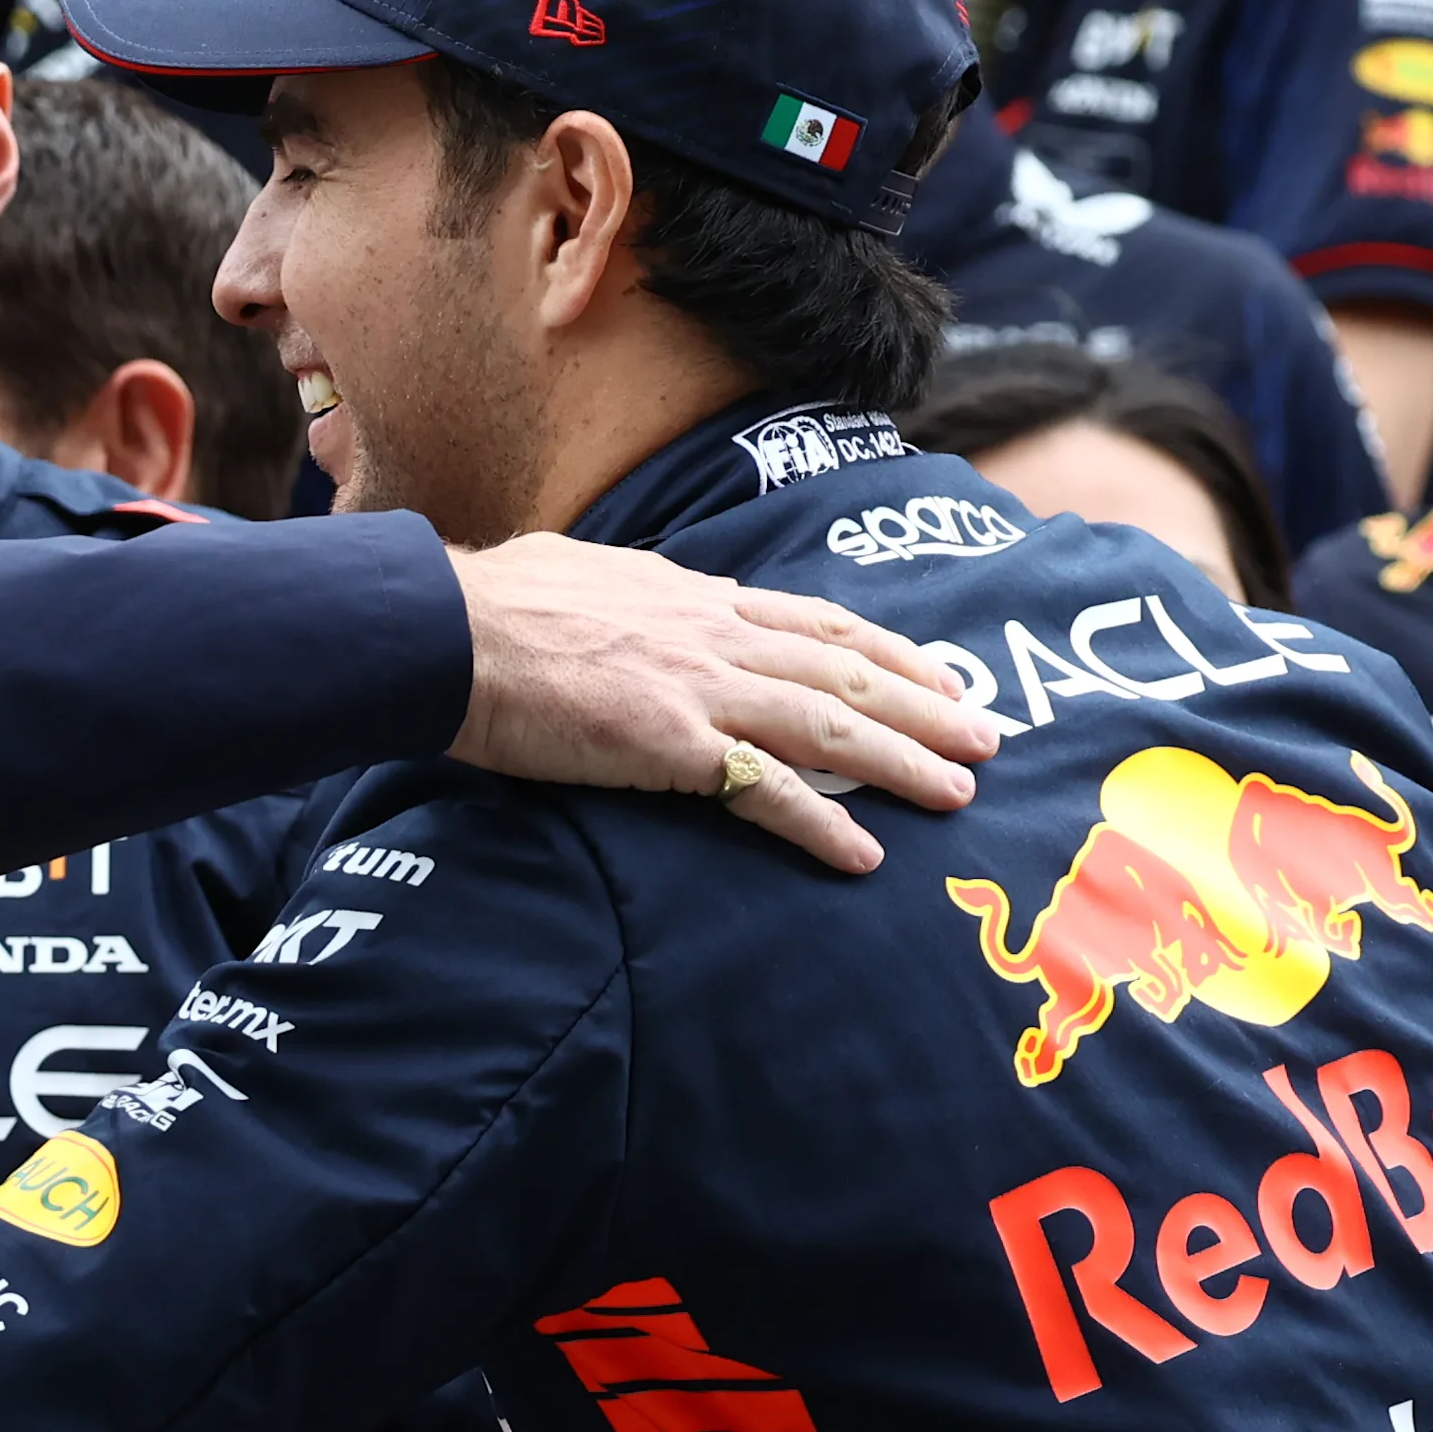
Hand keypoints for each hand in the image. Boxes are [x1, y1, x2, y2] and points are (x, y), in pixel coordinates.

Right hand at [443, 534, 995, 872]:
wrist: (445, 632)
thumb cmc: (493, 605)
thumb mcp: (583, 576)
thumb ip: (631, 597)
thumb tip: (635, 601)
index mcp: (693, 597)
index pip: (815, 622)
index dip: (886, 651)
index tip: (939, 672)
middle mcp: (710, 636)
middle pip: (842, 674)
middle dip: (924, 706)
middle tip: (987, 737)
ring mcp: (695, 689)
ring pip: (826, 728)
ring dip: (902, 762)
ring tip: (958, 792)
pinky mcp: (667, 744)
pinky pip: (763, 791)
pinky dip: (820, 825)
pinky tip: (863, 855)